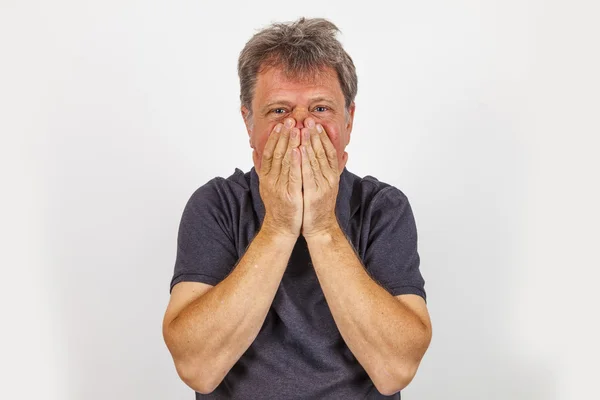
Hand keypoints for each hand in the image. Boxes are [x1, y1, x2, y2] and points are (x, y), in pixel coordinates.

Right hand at [259, 117, 302, 238]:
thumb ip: (263, 169)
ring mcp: (279, 187)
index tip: (281, 124)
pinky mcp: (290, 195)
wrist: (281, 229)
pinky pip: (293, 175)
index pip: (269, 152)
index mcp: (266, 177)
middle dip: (284, 135)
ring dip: (290, 143)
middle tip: (290, 120)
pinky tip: (299, 150)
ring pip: (284, 161)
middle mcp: (270, 180)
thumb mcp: (268, 186)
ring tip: (297, 129)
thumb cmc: (279, 206)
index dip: (275, 137)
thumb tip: (254, 153)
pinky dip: (295, 162)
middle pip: (276, 153)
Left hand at [299, 118, 339, 237]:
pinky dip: (302, 161)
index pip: (328, 151)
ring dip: (309, 143)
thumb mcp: (327, 185)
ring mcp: (322, 186)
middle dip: (315, 135)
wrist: (320, 228)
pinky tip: (297, 150)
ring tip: (302, 129)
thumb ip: (330, 170)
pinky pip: (307, 175)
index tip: (315, 123)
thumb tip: (341, 154)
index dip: (322, 136)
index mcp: (332, 175)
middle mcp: (329, 178)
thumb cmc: (319, 206)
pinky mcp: (313, 194)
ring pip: (315, 160)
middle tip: (308, 119)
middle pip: (322, 152)